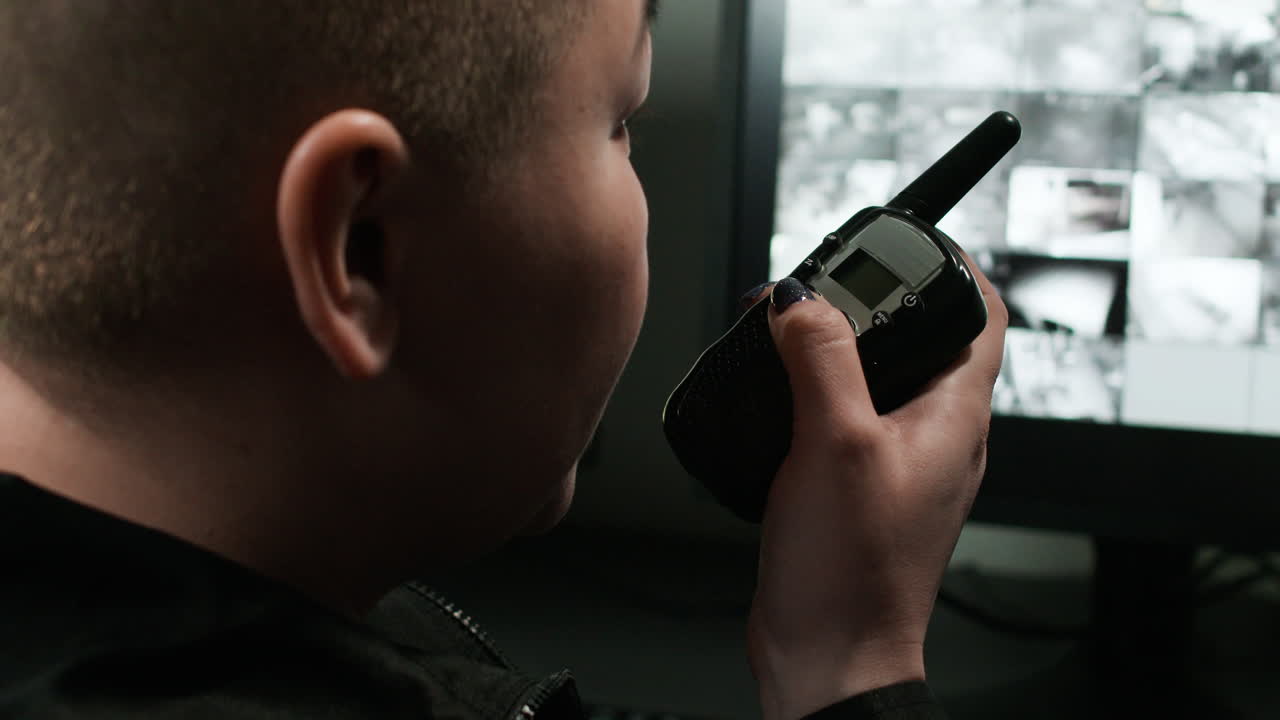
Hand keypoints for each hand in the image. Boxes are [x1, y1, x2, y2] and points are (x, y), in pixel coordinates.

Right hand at [746, 264, 1006, 719]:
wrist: (830, 653)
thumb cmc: (852, 569)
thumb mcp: (836, 441)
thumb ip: (821, 359)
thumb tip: (801, 298)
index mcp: (957, 416)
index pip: (984, 315)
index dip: (954, 266)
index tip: (912, 238)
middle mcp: (939, 436)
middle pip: (926, 339)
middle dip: (875, 301)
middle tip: (823, 286)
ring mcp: (902, 463)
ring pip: (881, 379)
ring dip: (838, 348)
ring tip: (789, 334)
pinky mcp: (862, 488)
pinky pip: (848, 420)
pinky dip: (816, 395)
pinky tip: (779, 401)